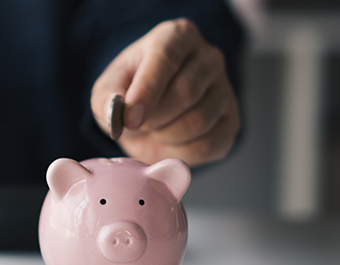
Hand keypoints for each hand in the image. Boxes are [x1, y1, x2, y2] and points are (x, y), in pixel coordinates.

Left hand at [91, 18, 239, 166]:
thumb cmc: (130, 90)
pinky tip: (170, 142)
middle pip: (185, 94)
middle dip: (153, 119)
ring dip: (164, 137)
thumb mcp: (109, 87)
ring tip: (153, 129)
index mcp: (177, 37)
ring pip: (198, 122)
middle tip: (136, 124)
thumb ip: (107, 97)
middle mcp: (209, 57)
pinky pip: (209, 145)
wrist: (150, 109)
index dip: (147, 92)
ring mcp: (225, 88)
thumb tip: (119, 114)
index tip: (130, 119)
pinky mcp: (232, 121)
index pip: (166, 60)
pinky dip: (181, 153)